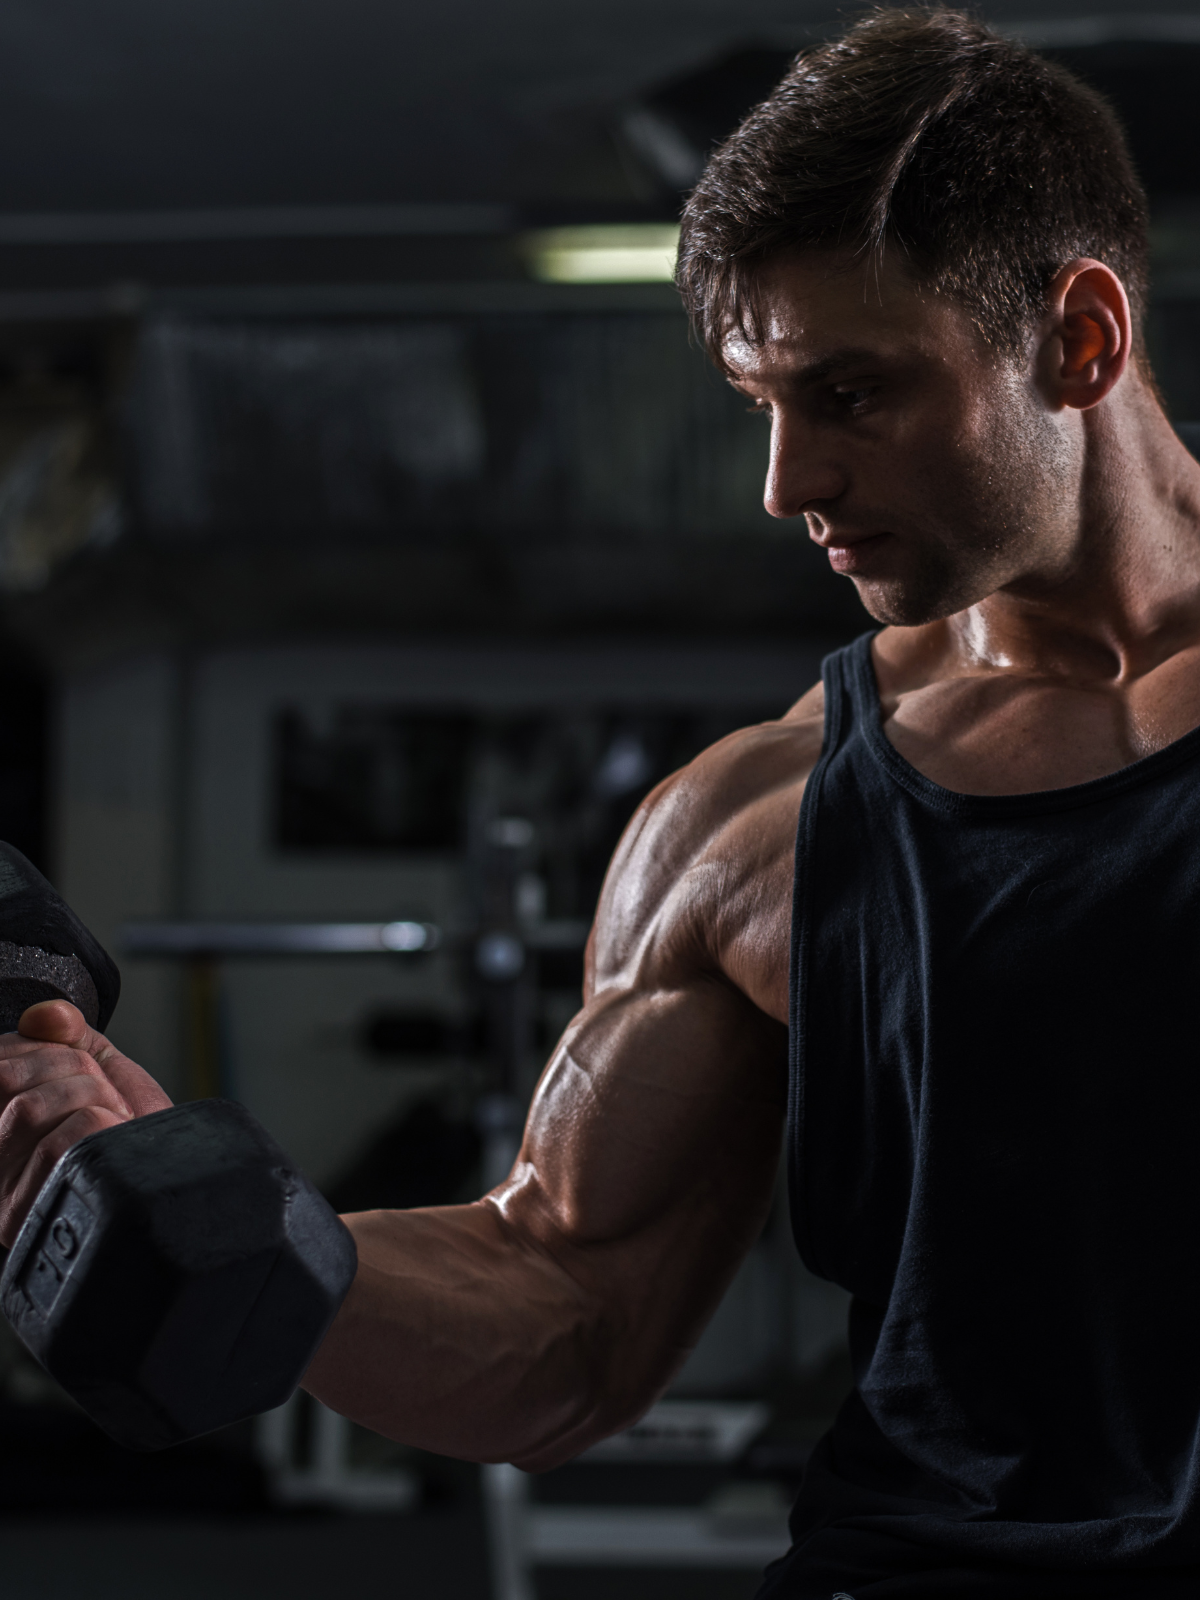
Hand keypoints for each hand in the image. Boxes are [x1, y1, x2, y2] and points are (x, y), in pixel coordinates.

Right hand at [0, 999, 172, 1246]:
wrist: (165, 1179)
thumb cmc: (126, 1127)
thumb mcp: (100, 1067)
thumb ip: (69, 1033)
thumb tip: (45, 1015)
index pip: (2, 1058)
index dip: (55, 1052)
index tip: (88, 1074)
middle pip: (9, 1078)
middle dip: (78, 1074)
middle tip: (109, 1101)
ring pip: (28, 1109)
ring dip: (91, 1101)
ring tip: (112, 1122)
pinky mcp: (21, 1215)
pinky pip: (52, 1149)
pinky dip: (95, 1129)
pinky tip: (112, 1140)